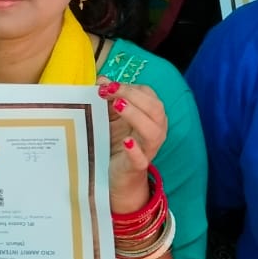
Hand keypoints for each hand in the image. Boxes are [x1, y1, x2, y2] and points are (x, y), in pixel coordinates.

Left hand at [100, 77, 166, 212]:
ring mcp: (148, 150)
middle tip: (110, 91)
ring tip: (118, 106)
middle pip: (155, 109)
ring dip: (136, 116)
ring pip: (153, 131)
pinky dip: (135, 150)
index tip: (107, 85)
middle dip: (133, 96)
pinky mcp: (136, 167)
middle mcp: (155, 131)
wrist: (118, 177)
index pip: (149, 95)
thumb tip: (102, 80)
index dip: (130, 87)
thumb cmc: (117, 143)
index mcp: (151, 117)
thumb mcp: (112, 119)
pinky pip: (141, 159)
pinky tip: (126, 142)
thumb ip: (110, 99)